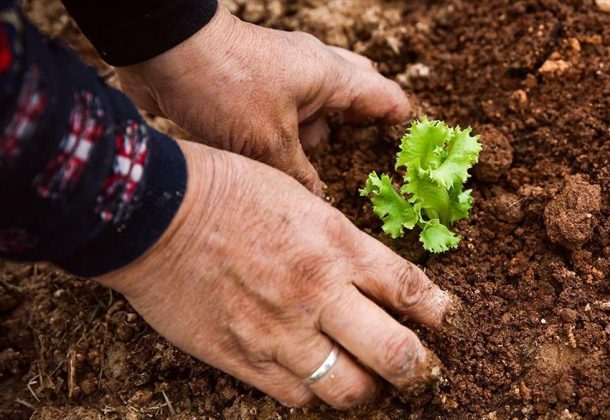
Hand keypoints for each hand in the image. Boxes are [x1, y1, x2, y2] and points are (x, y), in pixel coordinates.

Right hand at [96, 141, 448, 408]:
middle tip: (423, 373)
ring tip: (366, 380)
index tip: (450, 325)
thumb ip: (339, 242)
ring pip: (349, 389)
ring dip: (366, 388)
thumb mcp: (300, 200)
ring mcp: (281, 332)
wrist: (154, 213)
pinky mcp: (242, 359)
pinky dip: (313, 392)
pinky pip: (296, 397)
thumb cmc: (228, 191)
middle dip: (419, 370)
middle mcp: (318, 293)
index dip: (441, 314)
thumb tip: (369, 276)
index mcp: (336, 245)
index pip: (410, 290)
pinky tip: (312, 378)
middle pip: (396, 354)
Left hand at [115, 4, 410, 194]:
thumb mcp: (268, 144)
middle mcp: (311, 71)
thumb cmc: (224, 87)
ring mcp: (282, 75)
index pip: (383, 95)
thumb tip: (318, 201)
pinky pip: (284, 112)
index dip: (400, 120)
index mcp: (329, 76)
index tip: (412, 144)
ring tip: (316, 167)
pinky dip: (288, 134)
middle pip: (353, 93)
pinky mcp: (254, 85)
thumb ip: (299, 175)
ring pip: (314, 107)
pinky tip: (279, 160)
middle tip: (366, 152)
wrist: (163, 52)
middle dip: (359, 123)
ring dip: (315, 135)